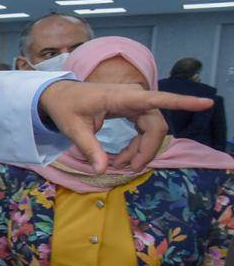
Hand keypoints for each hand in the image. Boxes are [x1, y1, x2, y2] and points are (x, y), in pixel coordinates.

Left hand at [37, 80, 211, 173]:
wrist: (59, 95)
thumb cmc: (65, 107)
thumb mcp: (73, 129)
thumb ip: (89, 148)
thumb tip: (102, 170)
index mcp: (122, 97)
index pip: (157, 99)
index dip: (183, 102)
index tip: (206, 103)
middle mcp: (134, 97)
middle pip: (155, 126)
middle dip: (146, 150)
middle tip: (126, 168)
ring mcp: (135, 102)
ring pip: (152, 130)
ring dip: (142, 150)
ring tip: (121, 164)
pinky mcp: (133, 108)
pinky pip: (145, 129)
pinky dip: (138, 145)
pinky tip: (124, 157)